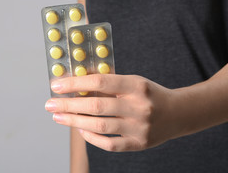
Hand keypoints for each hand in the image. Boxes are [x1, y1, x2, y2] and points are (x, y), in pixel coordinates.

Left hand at [45, 74, 180, 151]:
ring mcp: (139, 128)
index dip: (75, 83)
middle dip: (68, 105)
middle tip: (49, 104)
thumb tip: (75, 83)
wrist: (178, 113)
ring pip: (100, 126)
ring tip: (58, 116)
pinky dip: (91, 138)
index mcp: (136, 85)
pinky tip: (79, 129)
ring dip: (74, 121)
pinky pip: (110, 144)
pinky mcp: (139, 144)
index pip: (100, 82)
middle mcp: (139, 106)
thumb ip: (108, 83)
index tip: (56, 85)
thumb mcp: (132, 82)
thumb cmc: (148, 94)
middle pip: (96, 106)